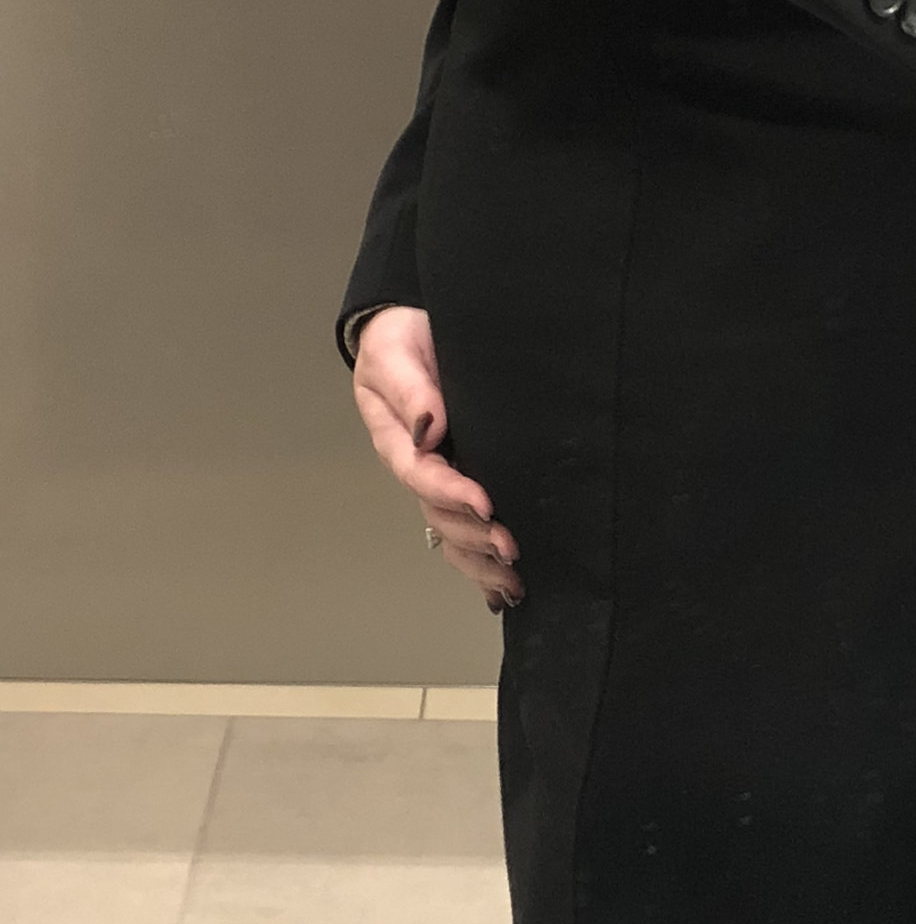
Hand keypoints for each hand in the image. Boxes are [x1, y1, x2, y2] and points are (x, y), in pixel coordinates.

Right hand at [351, 306, 524, 612]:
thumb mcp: (393, 354)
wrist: (415, 333)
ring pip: (455, 534)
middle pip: (441, 516)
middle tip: (512, 549)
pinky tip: (507, 591)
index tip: (485, 502)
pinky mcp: (467, 481)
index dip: (451, 493)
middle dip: (475, 537)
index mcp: (398, 442)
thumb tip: (430, 424)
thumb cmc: (400, 342)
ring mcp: (444, 481)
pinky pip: (470, 530)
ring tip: (515, 581)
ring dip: (482, 561)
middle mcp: (421, 469)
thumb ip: (410, 388)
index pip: (422, 475)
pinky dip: (485, 564)